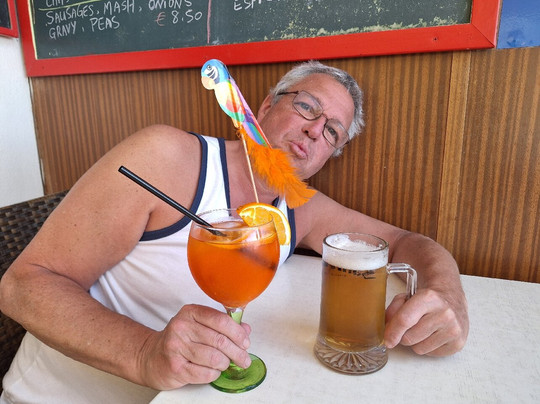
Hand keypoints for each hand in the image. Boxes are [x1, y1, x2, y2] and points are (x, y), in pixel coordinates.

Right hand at [137, 304, 251, 389]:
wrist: (151, 357)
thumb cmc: (180, 340)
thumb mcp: (200, 326)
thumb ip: (223, 325)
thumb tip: (245, 329)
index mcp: (191, 312)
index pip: (221, 320)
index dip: (237, 333)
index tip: (245, 342)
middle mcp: (182, 327)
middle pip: (220, 340)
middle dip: (237, 352)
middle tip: (243, 359)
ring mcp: (176, 347)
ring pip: (214, 358)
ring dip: (224, 363)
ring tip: (225, 363)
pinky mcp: (175, 366)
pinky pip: (205, 373)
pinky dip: (214, 373)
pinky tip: (212, 370)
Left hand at [384, 288, 468, 356]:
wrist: (452, 299)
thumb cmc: (427, 300)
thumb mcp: (407, 297)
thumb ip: (393, 310)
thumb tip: (387, 328)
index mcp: (429, 298)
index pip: (405, 320)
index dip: (392, 332)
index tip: (387, 340)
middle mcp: (444, 313)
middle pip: (410, 337)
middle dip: (403, 336)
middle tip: (409, 328)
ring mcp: (453, 329)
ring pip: (419, 349)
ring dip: (416, 342)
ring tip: (422, 329)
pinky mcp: (458, 343)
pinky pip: (431, 354)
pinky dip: (428, 347)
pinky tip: (433, 335)